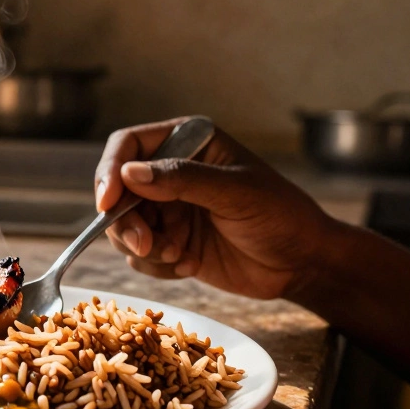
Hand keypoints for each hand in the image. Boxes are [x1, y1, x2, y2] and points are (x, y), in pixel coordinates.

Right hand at [94, 118, 336, 300]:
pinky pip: (139, 255)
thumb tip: (129, 173)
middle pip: (117, 190)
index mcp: (188, 143)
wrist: (302, 264)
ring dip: (143, 247)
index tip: (107, 203)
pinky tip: (189, 265)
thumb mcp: (236, 193)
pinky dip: (156, 265)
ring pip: (122, 226)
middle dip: (125, 221)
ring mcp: (168, 208)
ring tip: (178, 256)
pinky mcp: (169, 242)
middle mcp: (170, 172)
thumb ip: (182, 179)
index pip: (128, 146)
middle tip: (145, 245)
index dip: (111, 172)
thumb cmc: (281, 216)